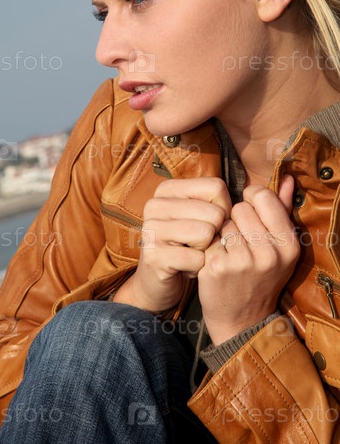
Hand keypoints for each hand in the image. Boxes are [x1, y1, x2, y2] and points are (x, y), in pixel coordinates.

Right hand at [113, 177, 231, 312]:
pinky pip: (197, 259)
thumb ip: (216, 203)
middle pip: (214, 212)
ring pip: (207, 234)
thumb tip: (242, 206)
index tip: (209, 222)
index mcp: (167, 189)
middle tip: (196, 244)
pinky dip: (198, 268)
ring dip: (206, 251)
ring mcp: (152, 230)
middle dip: (214, 234)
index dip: (224, 209)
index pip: (216, 187)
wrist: (158, 280)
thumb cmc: (186, 244)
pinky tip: (184, 268)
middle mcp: (155, 205)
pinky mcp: (154, 256)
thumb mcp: (199, 216)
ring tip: (190, 253)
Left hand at [198, 175, 299, 344]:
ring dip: (221, 233)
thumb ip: (283, 210)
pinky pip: (208, 237)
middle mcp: (269, 253)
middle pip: (240, 208)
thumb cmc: (261, 276)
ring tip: (229, 252)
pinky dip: (209, 246)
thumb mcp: (280, 248)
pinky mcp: (217, 267)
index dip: (251, 200)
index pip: (262, 196)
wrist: (241, 319)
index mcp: (289, 244)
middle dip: (235, 219)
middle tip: (240, 241)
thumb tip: (289, 178)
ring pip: (222, 222)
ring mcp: (242, 261)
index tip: (250, 213)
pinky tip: (216, 261)